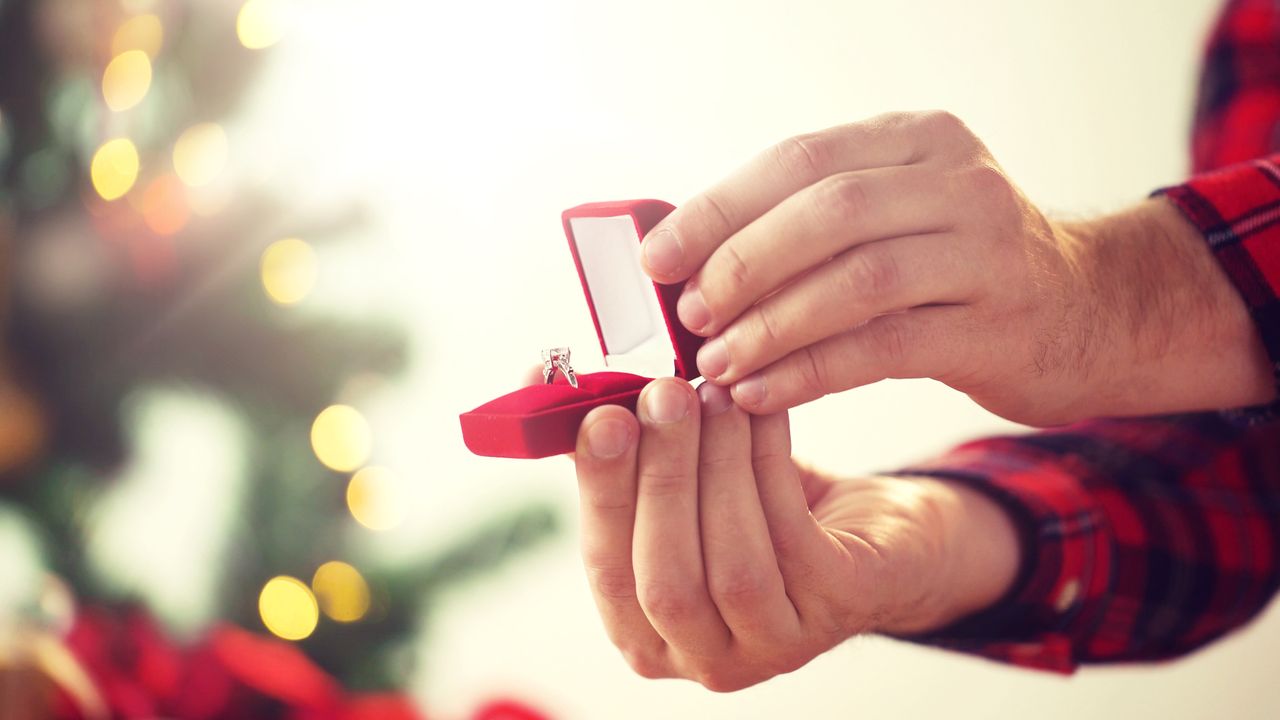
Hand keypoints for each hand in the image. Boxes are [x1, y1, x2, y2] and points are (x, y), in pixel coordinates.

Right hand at [572, 377, 1017, 690]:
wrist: (875, 534)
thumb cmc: (763, 507)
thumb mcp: (686, 484)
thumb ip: (625, 451)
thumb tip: (551, 388)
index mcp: (648, 633)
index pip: (608, 574)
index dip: (602, 496)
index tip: (604, 418)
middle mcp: (706, 658)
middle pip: (665, 583)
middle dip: (661, 479)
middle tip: (666, 396)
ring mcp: (775, 645)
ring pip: (733, 566)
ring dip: (718, 466)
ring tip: (715, 395)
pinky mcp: (839, 609)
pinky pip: (794, 537)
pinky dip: (770, 464)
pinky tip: (762, 413)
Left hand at [639, 111, 1272, 424]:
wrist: (1087, 312)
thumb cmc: (957, 268)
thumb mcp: (898, 216)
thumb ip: (810, 226)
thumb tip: (684, 259)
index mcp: (919, 140)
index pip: (800, 159)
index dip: (719, 208)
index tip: (656, 257)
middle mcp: (959, 184)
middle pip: (827, 211)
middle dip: (741, 264)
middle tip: (687, 313)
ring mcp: (987, 253)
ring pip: (856, 282)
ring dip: (770, 325)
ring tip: (716, 362)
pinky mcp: (998, 327)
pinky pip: (883, 348)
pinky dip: (810, 372)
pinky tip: (761, 394)